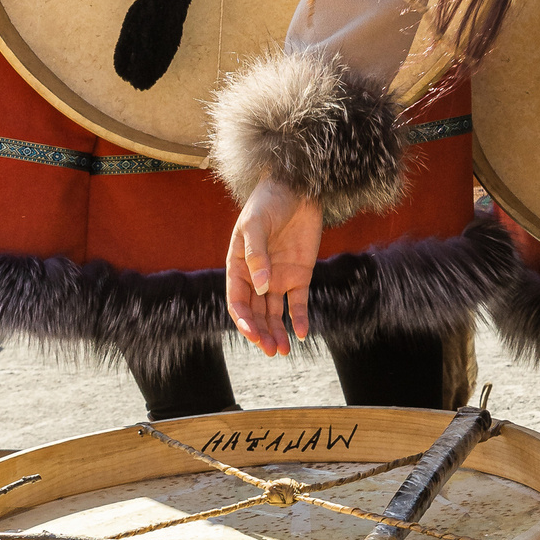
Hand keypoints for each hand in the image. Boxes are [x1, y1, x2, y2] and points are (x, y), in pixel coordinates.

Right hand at [225, 179, 324, 355]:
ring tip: (284, 351)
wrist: (299, 188)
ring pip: (275, 313)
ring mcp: (278, 277)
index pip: (238, 300)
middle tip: (271, 350)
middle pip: (256, 312)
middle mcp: (257, 277)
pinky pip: (298, 303)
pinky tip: (302, 333)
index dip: (243, 319)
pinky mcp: (300, 275)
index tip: (253, 334)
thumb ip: (256, 254)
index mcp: (239, 266)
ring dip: (277, 332)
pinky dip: (299, 319)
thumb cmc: (269, 201)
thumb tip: (260, 285)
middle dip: (261, 333)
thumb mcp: (257, 223)